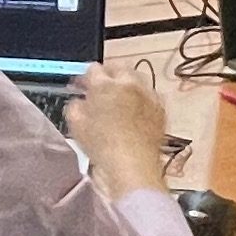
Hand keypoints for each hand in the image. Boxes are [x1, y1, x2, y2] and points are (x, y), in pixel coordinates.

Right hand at [67, 62, 171, 195]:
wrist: (132, 167)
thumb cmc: (100, 147)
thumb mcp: (75, 124)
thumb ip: (75, 105)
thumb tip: (81, 101)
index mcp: (104, 84)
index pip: (93, 69)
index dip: (86, 78)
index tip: (83, 87)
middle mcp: (128, 83)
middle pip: (117, 69)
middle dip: (108, 77)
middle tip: (101, 92)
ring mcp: (147, 94)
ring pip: (135, 80)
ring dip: (126, 86)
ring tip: (119, 101)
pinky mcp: (160, 108)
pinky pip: (149, 95)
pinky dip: (141, 99)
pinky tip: (135, 112)